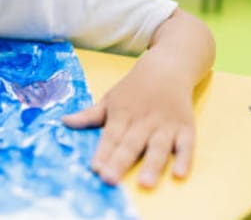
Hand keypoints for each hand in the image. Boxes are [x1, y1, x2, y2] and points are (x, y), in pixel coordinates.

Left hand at [62, 63, 194, 187]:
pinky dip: (185, 159)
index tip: (95, 168)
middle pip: (131, 144)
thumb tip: (63, 122)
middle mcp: (143, 121)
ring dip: (152, 165)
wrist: (167, 67)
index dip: (103, 152)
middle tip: (110, 179)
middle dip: (120, 162)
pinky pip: (187, 145)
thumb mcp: (110, 99)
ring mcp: (165, 125)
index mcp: (122, 114)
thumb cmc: (134, 88)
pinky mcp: (186, 128)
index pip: (111, 136)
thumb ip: (89, 115)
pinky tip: (180, 174)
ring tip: (145, 184)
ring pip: (158, 147)